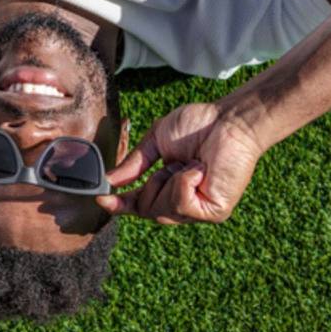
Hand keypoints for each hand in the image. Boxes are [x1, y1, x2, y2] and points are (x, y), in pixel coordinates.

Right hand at [96, 103, 263, 224]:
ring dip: (169, 182)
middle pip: (148, 211)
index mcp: (168, 186)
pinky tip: (198, 169)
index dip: (119, 204)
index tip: (101, 197)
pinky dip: (184, 183)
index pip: (139, 204)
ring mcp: (199, 209)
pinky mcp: (214, 212)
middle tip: (168, 166)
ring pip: (163, 212)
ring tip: (190, 163)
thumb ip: (133, 164)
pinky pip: (182, 206)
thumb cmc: (199, 124)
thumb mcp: (156, 142)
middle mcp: (184, 201)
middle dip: (151, 187)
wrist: (229, 120)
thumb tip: (110, 180)